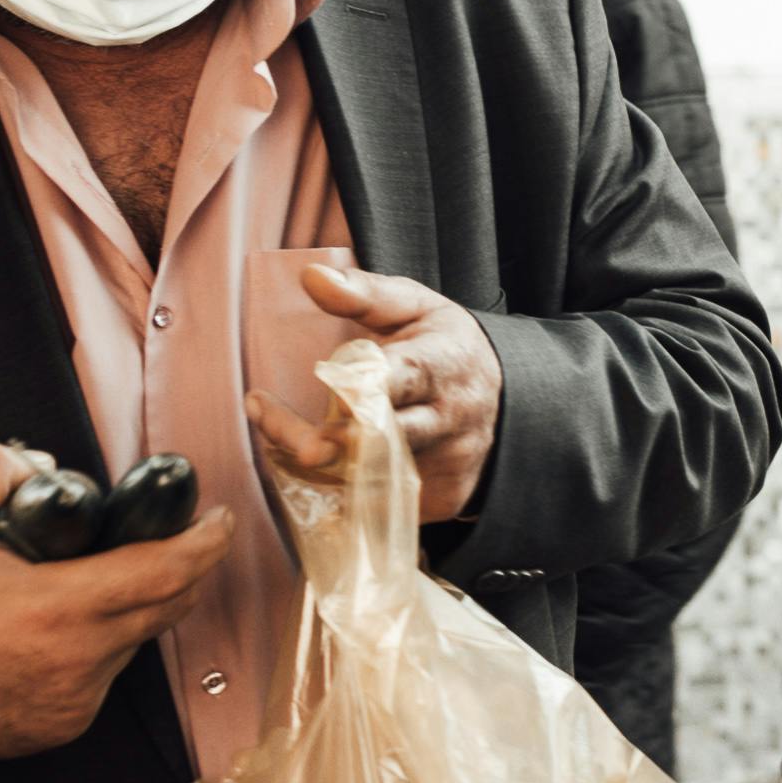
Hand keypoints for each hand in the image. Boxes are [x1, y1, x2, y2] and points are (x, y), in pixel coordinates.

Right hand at [0, 442, 236, 765]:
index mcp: (54, 608)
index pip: (164, 572)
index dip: (204, 542)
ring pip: (136, 640)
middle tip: (175, 539)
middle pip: (168, 606)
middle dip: (184, 568)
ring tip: (86, 583)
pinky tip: (58, 631)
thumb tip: (40, 462)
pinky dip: (97, 646)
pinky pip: (106, 674)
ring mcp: (77, 699)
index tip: (218, 520)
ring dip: (131, 609)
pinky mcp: (68, 724)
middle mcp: (77, 660)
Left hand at [244, 261, 504, 524]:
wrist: (507, 407)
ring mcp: (444, 466)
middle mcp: (446, 420)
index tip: (321, 381)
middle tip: (275, 426)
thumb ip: (364, 294)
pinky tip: (309, 467)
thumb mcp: (416, 308)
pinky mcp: (438, 500)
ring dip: (313, 464)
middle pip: (377, 438)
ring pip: (369, 479)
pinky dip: (336, 491)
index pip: (400, 378)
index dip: (360, 387)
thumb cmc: (444, 349)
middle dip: (321, 438)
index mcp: (439, 365)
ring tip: (275, 437)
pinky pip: (376, 505)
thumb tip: (310, 277)